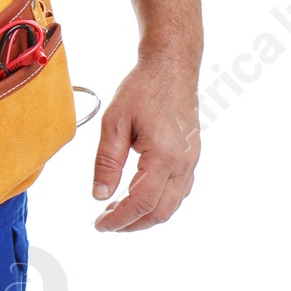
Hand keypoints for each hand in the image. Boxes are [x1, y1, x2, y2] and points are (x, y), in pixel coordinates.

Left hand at [90, 53, 199, 231]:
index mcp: (164, 155)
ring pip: (172, 204)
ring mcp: (191, 160)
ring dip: (145, 214)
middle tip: (105, 221)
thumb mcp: (114, 122)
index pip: (141, 202)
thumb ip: (107, 161)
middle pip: (160, 212)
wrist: (172, 66)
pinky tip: (137, 195)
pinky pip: (178, 190)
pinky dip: (158, 201)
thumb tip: (99, 195)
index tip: (99, 224)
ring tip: (116, 210)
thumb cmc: (143, 88)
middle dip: (132, 223)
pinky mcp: (191, 156)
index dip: (119, 219)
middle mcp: (183, 162)